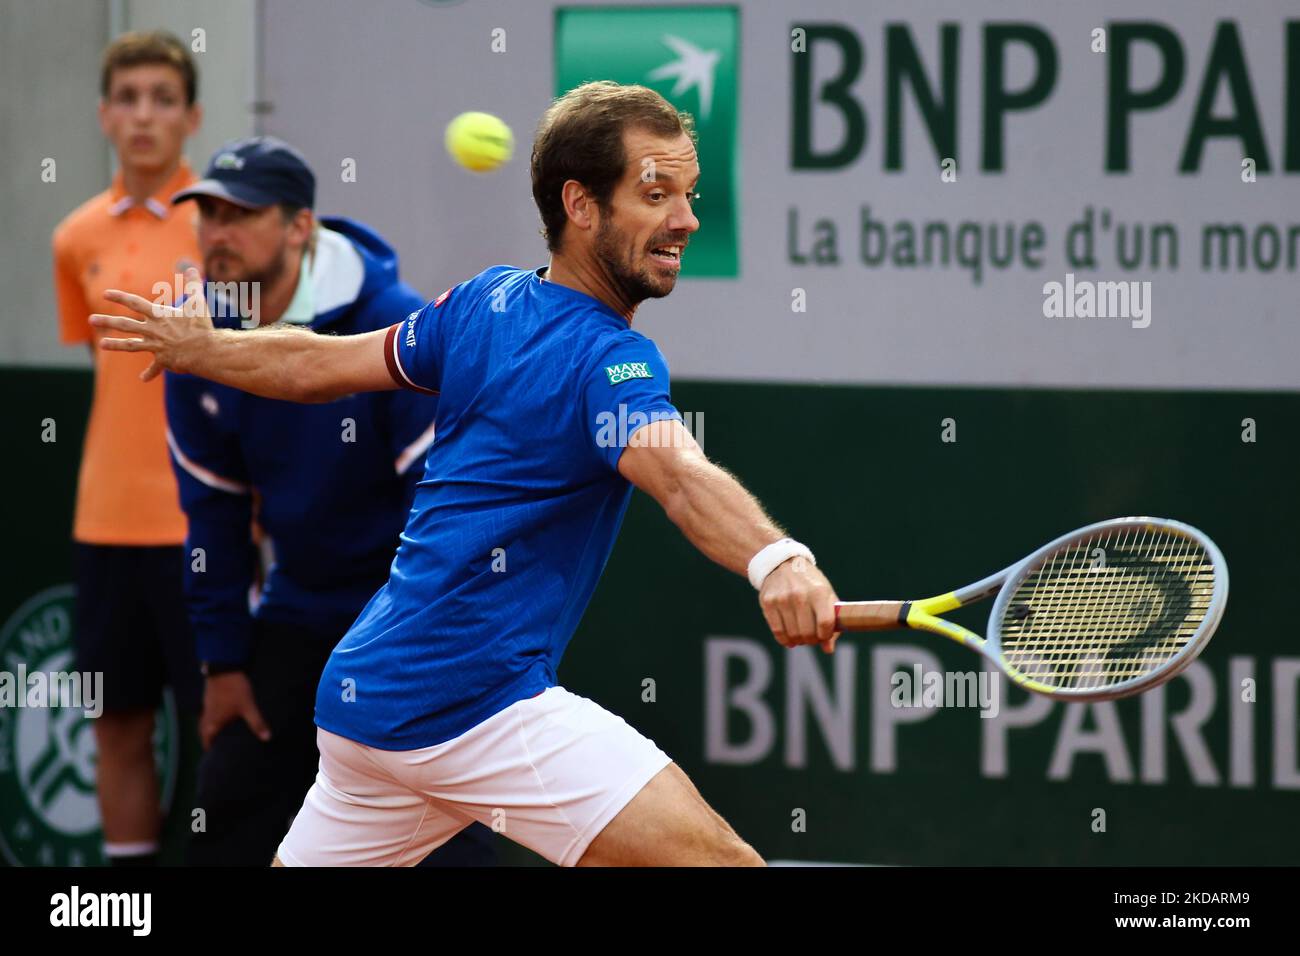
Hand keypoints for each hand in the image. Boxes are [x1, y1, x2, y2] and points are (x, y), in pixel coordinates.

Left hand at [89, 265, 213, 380]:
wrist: (204, 351)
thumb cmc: (201, 326)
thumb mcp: (198, 303)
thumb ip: (193, 285)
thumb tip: (191, 268)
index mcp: (160, 315)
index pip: (135, 303)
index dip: (120, 297)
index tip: (106, 294)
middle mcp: (154, 330)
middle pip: (125, 324)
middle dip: (107, 321)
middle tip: (91, 319)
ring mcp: (157, 346)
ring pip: (132, 345)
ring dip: (116, 345)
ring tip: (102, 344)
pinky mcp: (164, 360)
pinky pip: (155, 367)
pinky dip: (150, 373)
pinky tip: (143, 378)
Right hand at [200, 671, 271, 748]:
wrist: (223, 668)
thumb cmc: (234, 689)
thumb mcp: (248, 707)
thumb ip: (257, 723)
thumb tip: (267, 738)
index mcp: (212, 725)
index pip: (208, 744)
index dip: (212, 752)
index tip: (217, 759)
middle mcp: (206, 719)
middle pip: (204, 736)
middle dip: (211, 743)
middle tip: (219, 750)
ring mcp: (206, 708)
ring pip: (205, 725)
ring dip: (210, 732)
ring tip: (220, 737)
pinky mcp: (208, 700)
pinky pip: (207, 715)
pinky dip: (212, 721)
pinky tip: (220, 719)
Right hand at [758, 556, 839, 653]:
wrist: (782, 563)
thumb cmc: (809, 583)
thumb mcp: (826, 595)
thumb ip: (831, 622)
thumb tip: (828, 649)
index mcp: (819, 592)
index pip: (825, 624)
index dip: (826, 635)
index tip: (824, 635)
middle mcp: (800, 595)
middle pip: (808, 633)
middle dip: (812, 640)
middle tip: (812, 637)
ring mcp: (782, 599)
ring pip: (793, 635)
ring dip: (799, 641)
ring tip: (801, 636)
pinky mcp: (768, 603)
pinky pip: (778, 632)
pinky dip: (785, 640)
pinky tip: (790, 638)